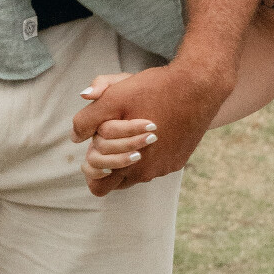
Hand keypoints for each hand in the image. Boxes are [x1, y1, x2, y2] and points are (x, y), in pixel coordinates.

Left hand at [72, 60, 229, 196]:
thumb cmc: (154, 89)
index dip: (92, 170)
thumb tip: (74, 135)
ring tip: (131, 132)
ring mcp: (165, 167)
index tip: (94, 151)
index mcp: (127, 162)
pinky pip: (158, 164)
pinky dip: (152, 152)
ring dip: (131, 157)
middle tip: (110, 141)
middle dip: (110, 165)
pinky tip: (155, 129)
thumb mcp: (114, 97)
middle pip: (118, 182)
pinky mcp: (179, 160)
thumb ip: (88, 118)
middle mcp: (148, 172)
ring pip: (139, 172)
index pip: (99, 186)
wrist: (199, 86)